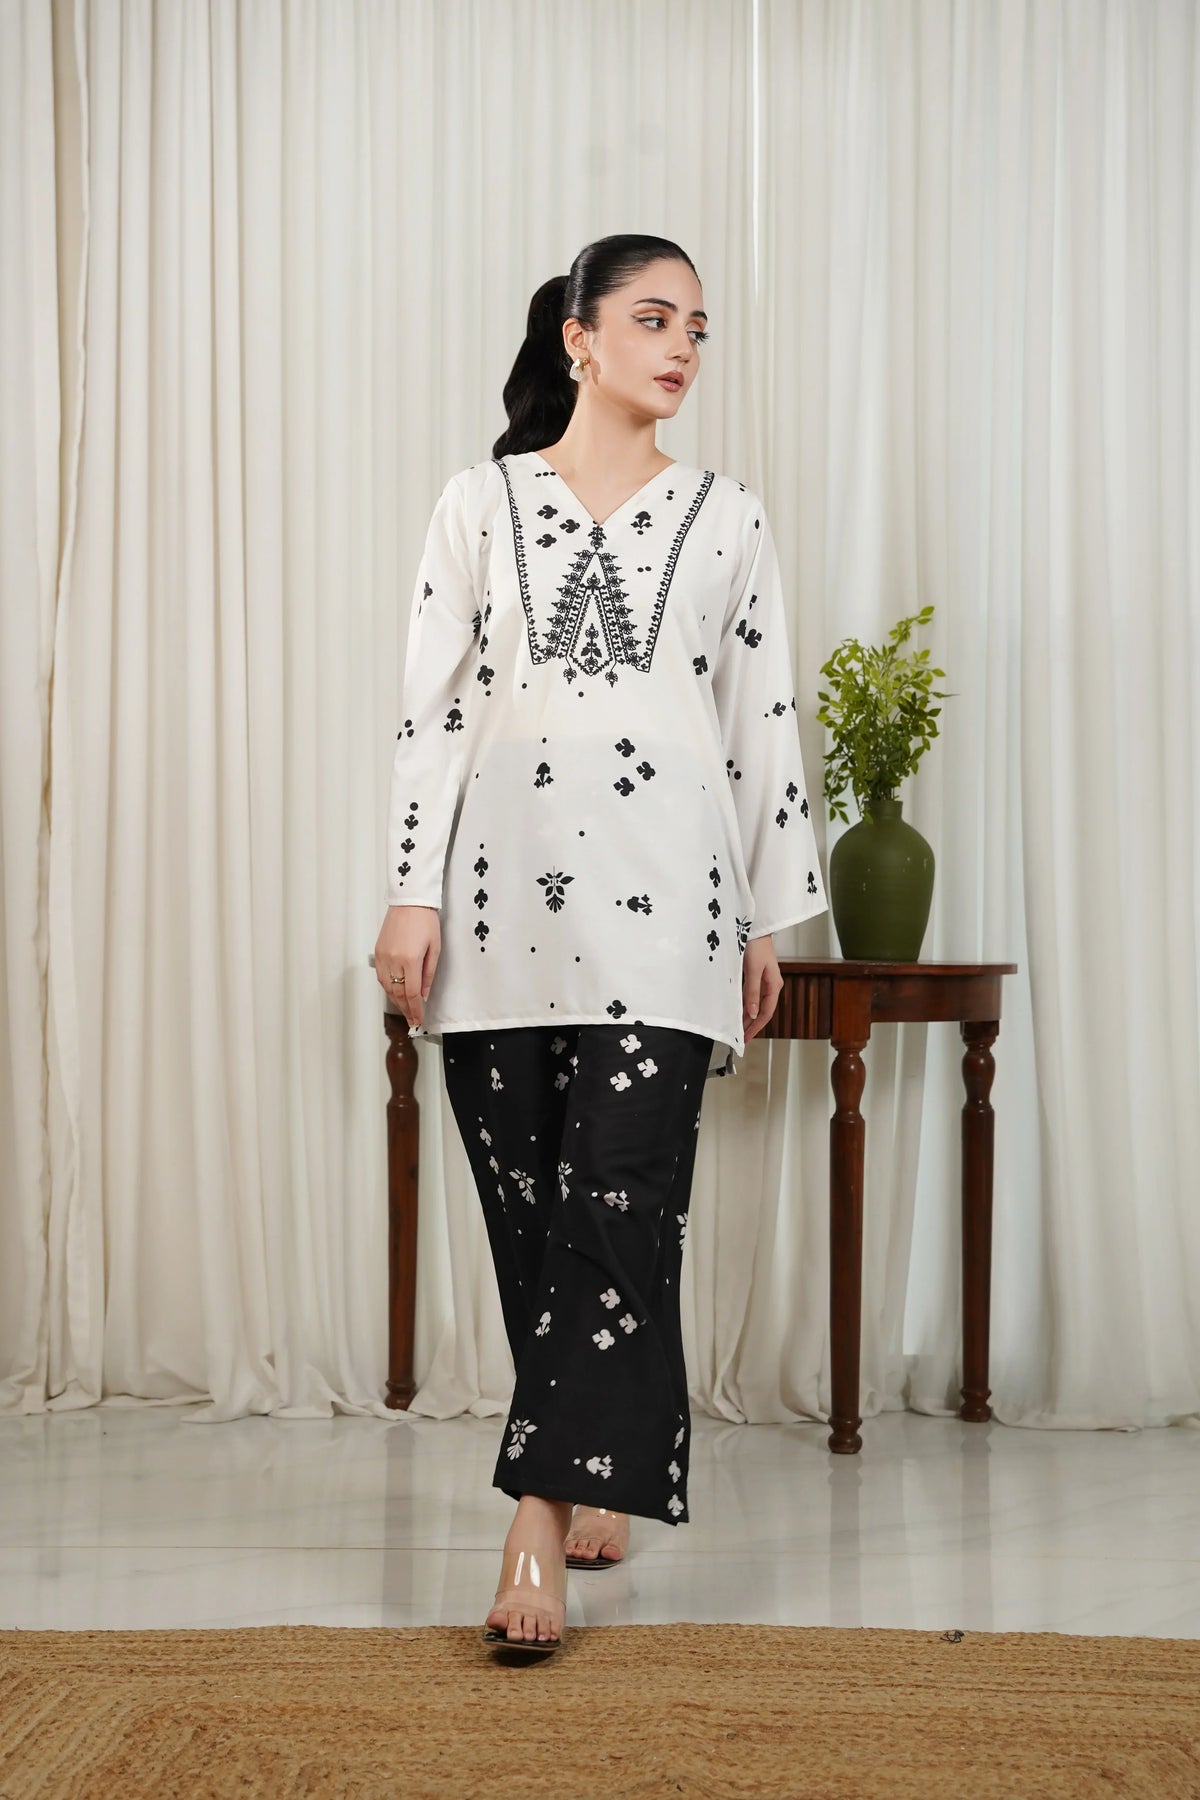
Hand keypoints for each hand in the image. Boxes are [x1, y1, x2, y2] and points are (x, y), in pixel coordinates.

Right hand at [374, 905, 439, 1029]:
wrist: (409, 901)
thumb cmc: (425, 921)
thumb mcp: (434, 948)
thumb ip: (429, 974)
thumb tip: (424, 994)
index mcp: (410, 960)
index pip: (411, 993)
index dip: (415, 1010)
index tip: (418, 1020)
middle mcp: (393, 960)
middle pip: (397, 993)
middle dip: (406, 1010)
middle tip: (412, 1020)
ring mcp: (383, 956)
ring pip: (387, 987)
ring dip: (396, 1001)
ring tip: (405, 1010)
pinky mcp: (378, 952)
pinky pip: (380, 976)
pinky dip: (387, 987)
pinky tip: (394, 993)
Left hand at [742, 934, 781, 1042]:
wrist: (755, 926)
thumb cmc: (756, 945)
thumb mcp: (753, 970)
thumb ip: (752, 992)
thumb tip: (751, 1014)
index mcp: (774, 985)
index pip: (766, 1012)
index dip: (756, 1027)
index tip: (746, 1037)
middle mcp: (770, 985)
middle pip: (761, 1010)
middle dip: (751, 1024)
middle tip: (740, 1037)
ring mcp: (763, 980)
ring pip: (755, 1003)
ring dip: (746, 1015)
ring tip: (737, 1027)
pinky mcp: (755, 975)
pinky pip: (750, 994)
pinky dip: (744, 1003)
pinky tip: (736, 1009)